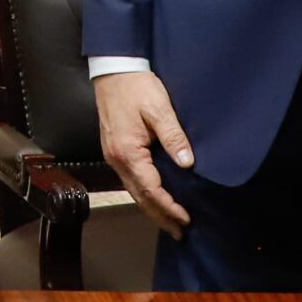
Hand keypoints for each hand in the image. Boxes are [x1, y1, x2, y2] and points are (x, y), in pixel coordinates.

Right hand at [93, 71, 193, 239]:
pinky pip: (130, 180)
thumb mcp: (159, 109)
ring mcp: (114, 155)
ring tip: (169, 222)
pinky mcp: (115, 149)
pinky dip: (144, 193)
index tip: (186, 219)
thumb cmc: (135, 87)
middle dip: (160, 216)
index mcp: (128, 152)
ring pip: (133, 190)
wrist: (113, 70)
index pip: (151, 189)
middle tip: (179, 232)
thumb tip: (187, 163)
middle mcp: (117, 158)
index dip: (169, 206)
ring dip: (152, 208)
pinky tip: (153, 196)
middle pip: (139, 196)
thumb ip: (174, 137)